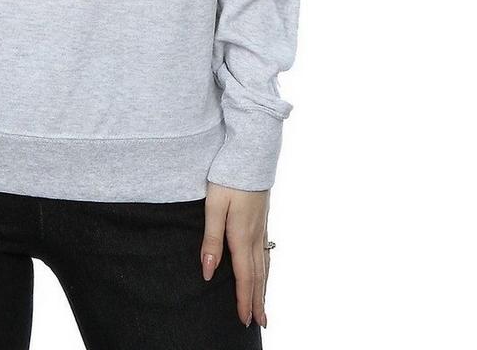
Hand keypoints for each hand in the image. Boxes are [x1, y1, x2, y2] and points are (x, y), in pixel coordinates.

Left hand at [200, 183, 270, 327]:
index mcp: (242, 235)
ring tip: (264, 306)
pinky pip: (266, 252)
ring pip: (265, 264)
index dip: (244, 300)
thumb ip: (211, 240)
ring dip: (264, 287)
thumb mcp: (213, 206)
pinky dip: (267, 269)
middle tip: (259, 323)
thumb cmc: (228, 177)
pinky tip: (265, 271)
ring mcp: (262, 226)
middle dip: (257, 300)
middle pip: (258, 275)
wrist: (250, 153)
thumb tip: (209, 272)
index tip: (243, 320)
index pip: (245, 276)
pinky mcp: (262, 218)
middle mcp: (256, 235)